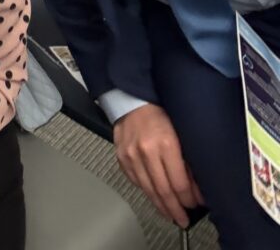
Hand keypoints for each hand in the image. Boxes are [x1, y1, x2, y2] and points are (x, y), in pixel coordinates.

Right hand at [114, 104, 203, 227]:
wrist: (132, 99)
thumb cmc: (160, 112)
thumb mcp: (181, 132)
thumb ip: (188, 160)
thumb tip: (197, 188)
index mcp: (166, 144)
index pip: (179, 183)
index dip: (188, 199)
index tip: (195, 205)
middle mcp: (147, 151)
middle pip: (163, 191)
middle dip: (175, 209)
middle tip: (183, 219)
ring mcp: (131, 156)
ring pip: (148, 190)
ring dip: (161, 206)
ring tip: (170, 215)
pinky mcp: (121, 158)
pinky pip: (136, 181)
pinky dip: (146, 192)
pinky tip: (154, 197)